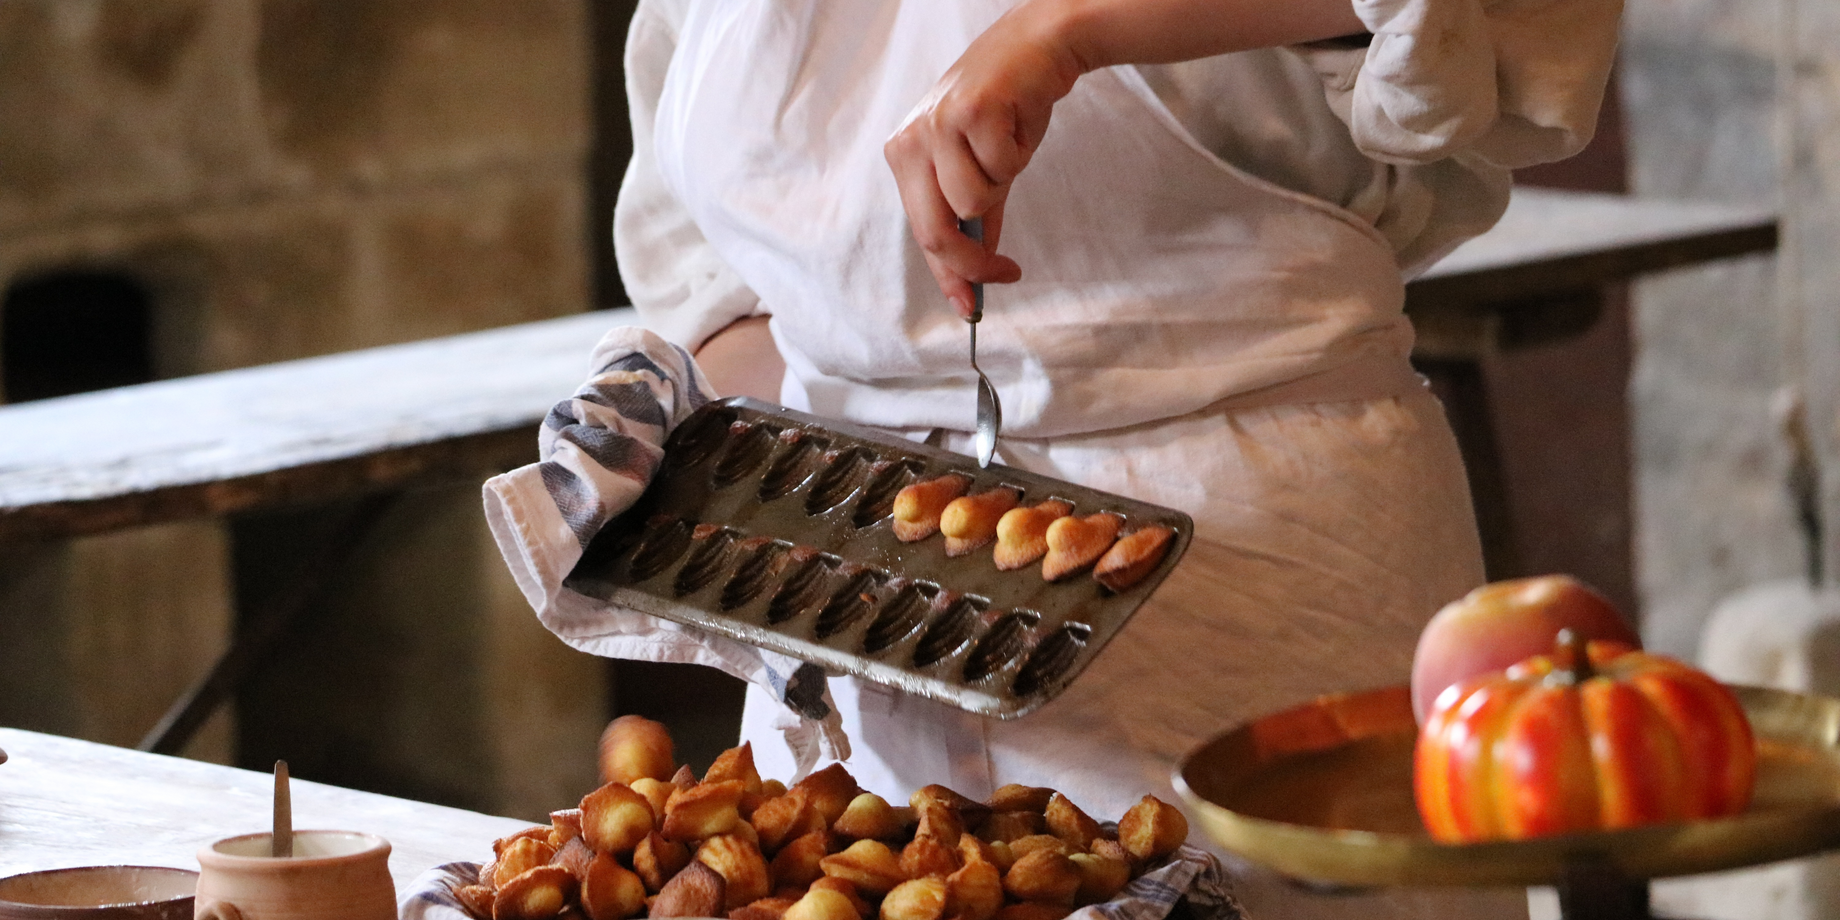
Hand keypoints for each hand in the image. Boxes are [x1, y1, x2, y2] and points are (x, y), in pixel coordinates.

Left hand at [884, 4, 1082, 317]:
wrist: (1038, 47)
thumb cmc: (1008, 108)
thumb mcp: (982, 167)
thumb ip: (976, 219)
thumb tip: (975, 275)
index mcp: (905, 156)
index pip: (922, 230)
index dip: (948, 275)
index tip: (970, 306)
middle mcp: (911, 140)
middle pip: (935, 230)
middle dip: (973, 262)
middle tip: (1006, 272)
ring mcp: (937, 124)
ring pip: (973, 201)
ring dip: (1003, 183)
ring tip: (1007, 147)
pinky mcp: (971, 111)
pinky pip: (1002, 169)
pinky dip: (1018, 154)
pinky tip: (1016, 124)